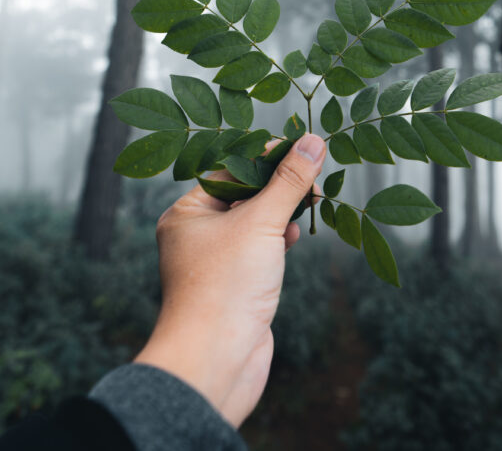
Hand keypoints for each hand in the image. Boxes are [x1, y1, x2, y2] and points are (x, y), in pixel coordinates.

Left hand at [132, 133, 326, 426]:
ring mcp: (216, 262)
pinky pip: (260, 250)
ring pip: (253, 223)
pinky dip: (279, 239)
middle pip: (242, 194)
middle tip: (314, 176)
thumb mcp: (261, 223)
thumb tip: (313, 141)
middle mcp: (196, 235)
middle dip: (277, 185)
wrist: (215, 360)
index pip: (229, 169)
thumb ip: (289, 181)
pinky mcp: (236, 286)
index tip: (302, 146)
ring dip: (281, 211)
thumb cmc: (225, 287)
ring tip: (311, 202)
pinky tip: (296, 236)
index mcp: (186, 213)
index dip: (265, 156)